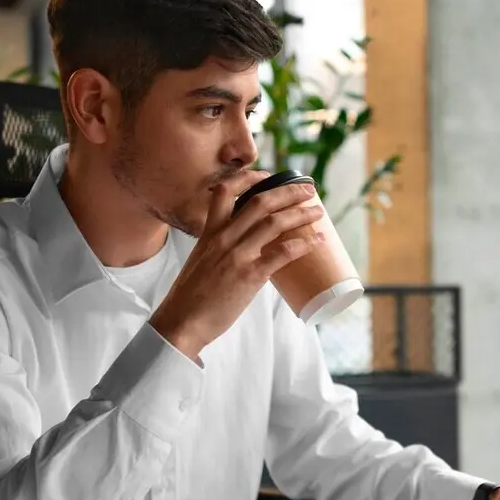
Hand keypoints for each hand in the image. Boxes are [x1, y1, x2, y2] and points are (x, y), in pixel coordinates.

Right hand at [151, 179, 323, 359]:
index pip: (225, 192)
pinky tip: (317, 240)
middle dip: (288, 192)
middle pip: (260, 202)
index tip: (268, 176)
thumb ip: (220, 250)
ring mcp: (237, 255)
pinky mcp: (250, 276)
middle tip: (308, 190)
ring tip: (318, 212)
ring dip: (301, 213)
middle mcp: (223, 238)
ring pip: (275, 223)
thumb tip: (245, 250)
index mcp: (209, 233)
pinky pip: (283, 252)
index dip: (248, 178)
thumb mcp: (200, 261)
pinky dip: (304, 243)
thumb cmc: (190, 298)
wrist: (181, 322)